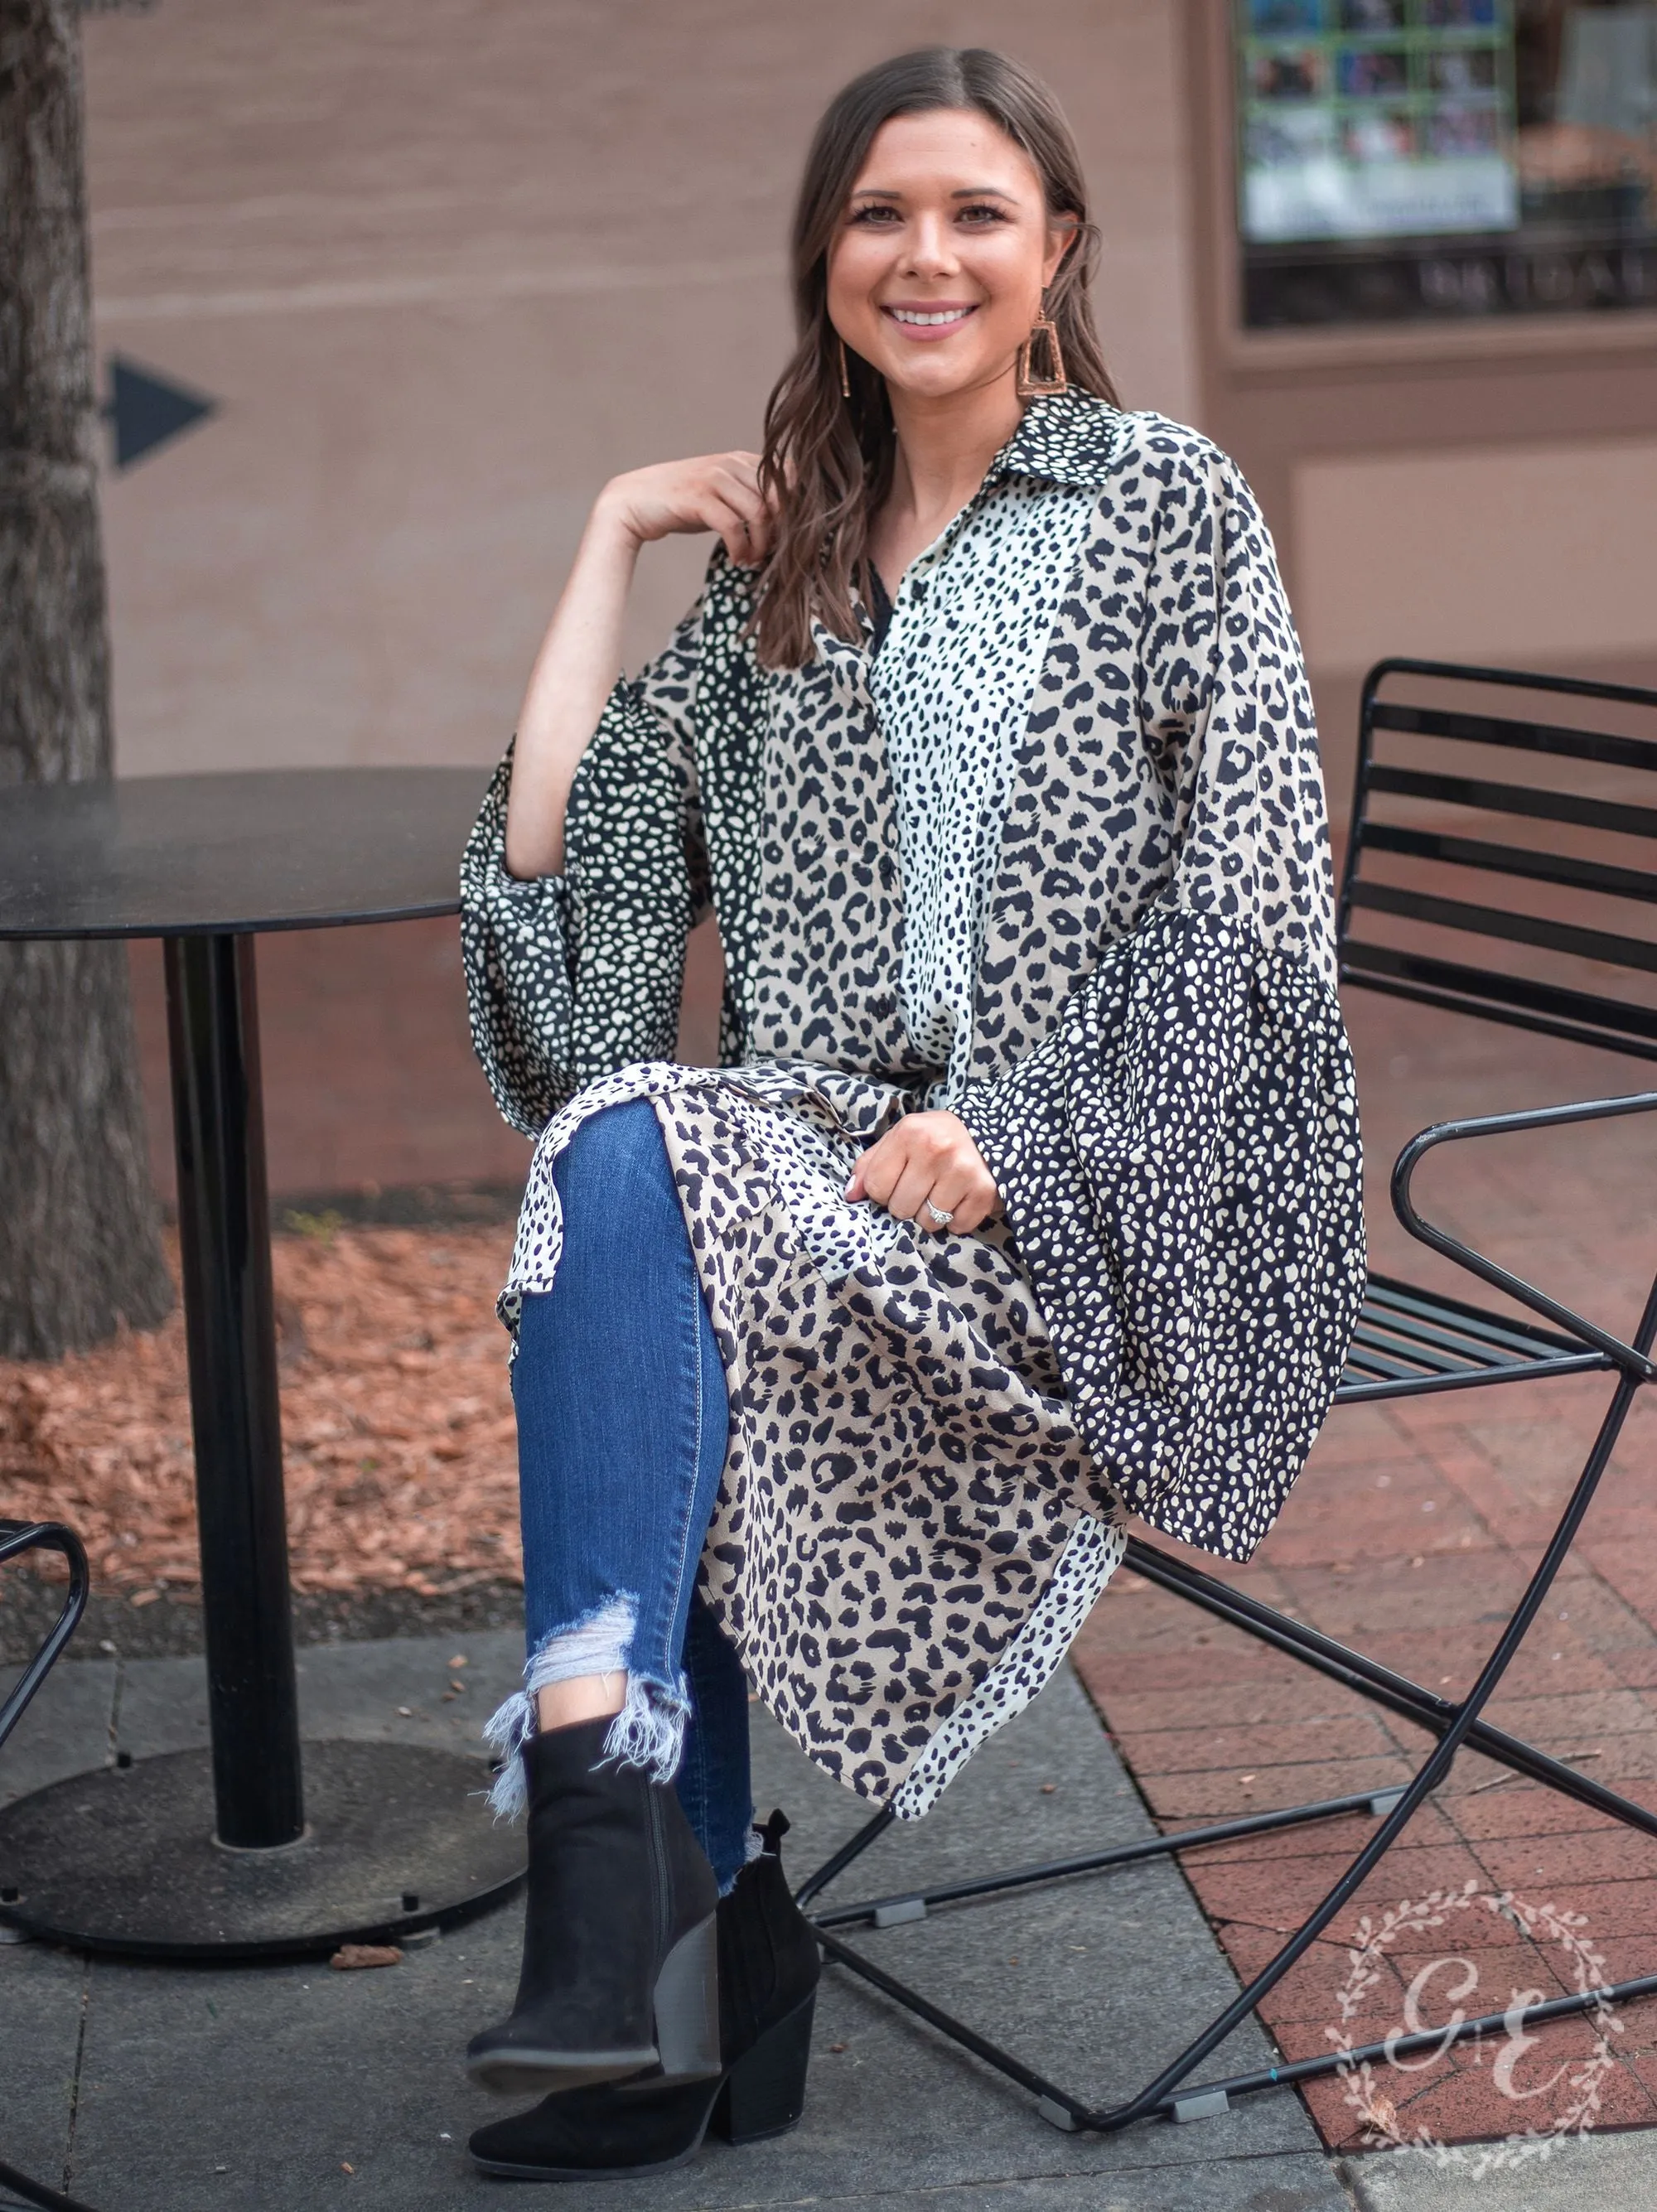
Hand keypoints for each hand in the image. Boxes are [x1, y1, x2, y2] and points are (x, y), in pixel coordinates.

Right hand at [596, 451, 774, 567]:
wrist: (634, 502)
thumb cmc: (682, 503)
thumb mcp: (722, 494)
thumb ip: (749, 497)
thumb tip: (786, 520)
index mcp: (740, 459)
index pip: (787, 477)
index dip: (794, 508)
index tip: (789, 534)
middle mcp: (730, 463)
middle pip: (778, 496)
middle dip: (781, 529)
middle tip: (774, 551)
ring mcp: (713, 478)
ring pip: (758, 512)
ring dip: (761, 544)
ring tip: (753, 559)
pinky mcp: (698, 498)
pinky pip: (733, 526)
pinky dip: (741, 548)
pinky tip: (737, 559)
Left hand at [844, 1110, 998, 1233]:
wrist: (990, 1129)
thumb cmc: (936, 1137)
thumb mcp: (900, 1138)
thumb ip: (870, 1164)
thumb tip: (850, 1196)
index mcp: (909, 1133)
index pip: (876, 1187)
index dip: (883, 1192)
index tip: (898, 1181)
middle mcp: (935, 1150)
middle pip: (900, 1208)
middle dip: (908, 1204)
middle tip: (923, 1188)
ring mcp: (962, 1171)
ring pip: (928, 1222)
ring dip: (932, 1215)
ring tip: (942, 1193)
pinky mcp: (984, 1191)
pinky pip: (957, 1227)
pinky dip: (956, 1220)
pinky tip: (961, 1199)